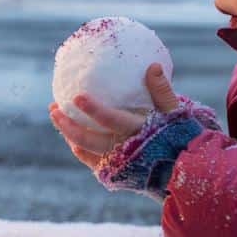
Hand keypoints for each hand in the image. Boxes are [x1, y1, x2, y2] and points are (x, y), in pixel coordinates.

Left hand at [49, 63, 179, 170]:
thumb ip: (162, 90)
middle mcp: (125, 149)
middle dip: (68, 124)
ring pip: (86, 150)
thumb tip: (153, 65)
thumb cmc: (178, 136)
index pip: (111, 120)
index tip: (76, 96)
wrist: (183, 170)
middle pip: (89, 139)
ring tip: (56, 115)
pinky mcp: (115, 171)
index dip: (93, 109)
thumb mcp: (174, 112)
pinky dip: (79, 149)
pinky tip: (69, 136)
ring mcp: (118, 162)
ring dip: (68, 133)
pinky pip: (92, 161)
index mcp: (138, 132)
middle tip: (53, 108)